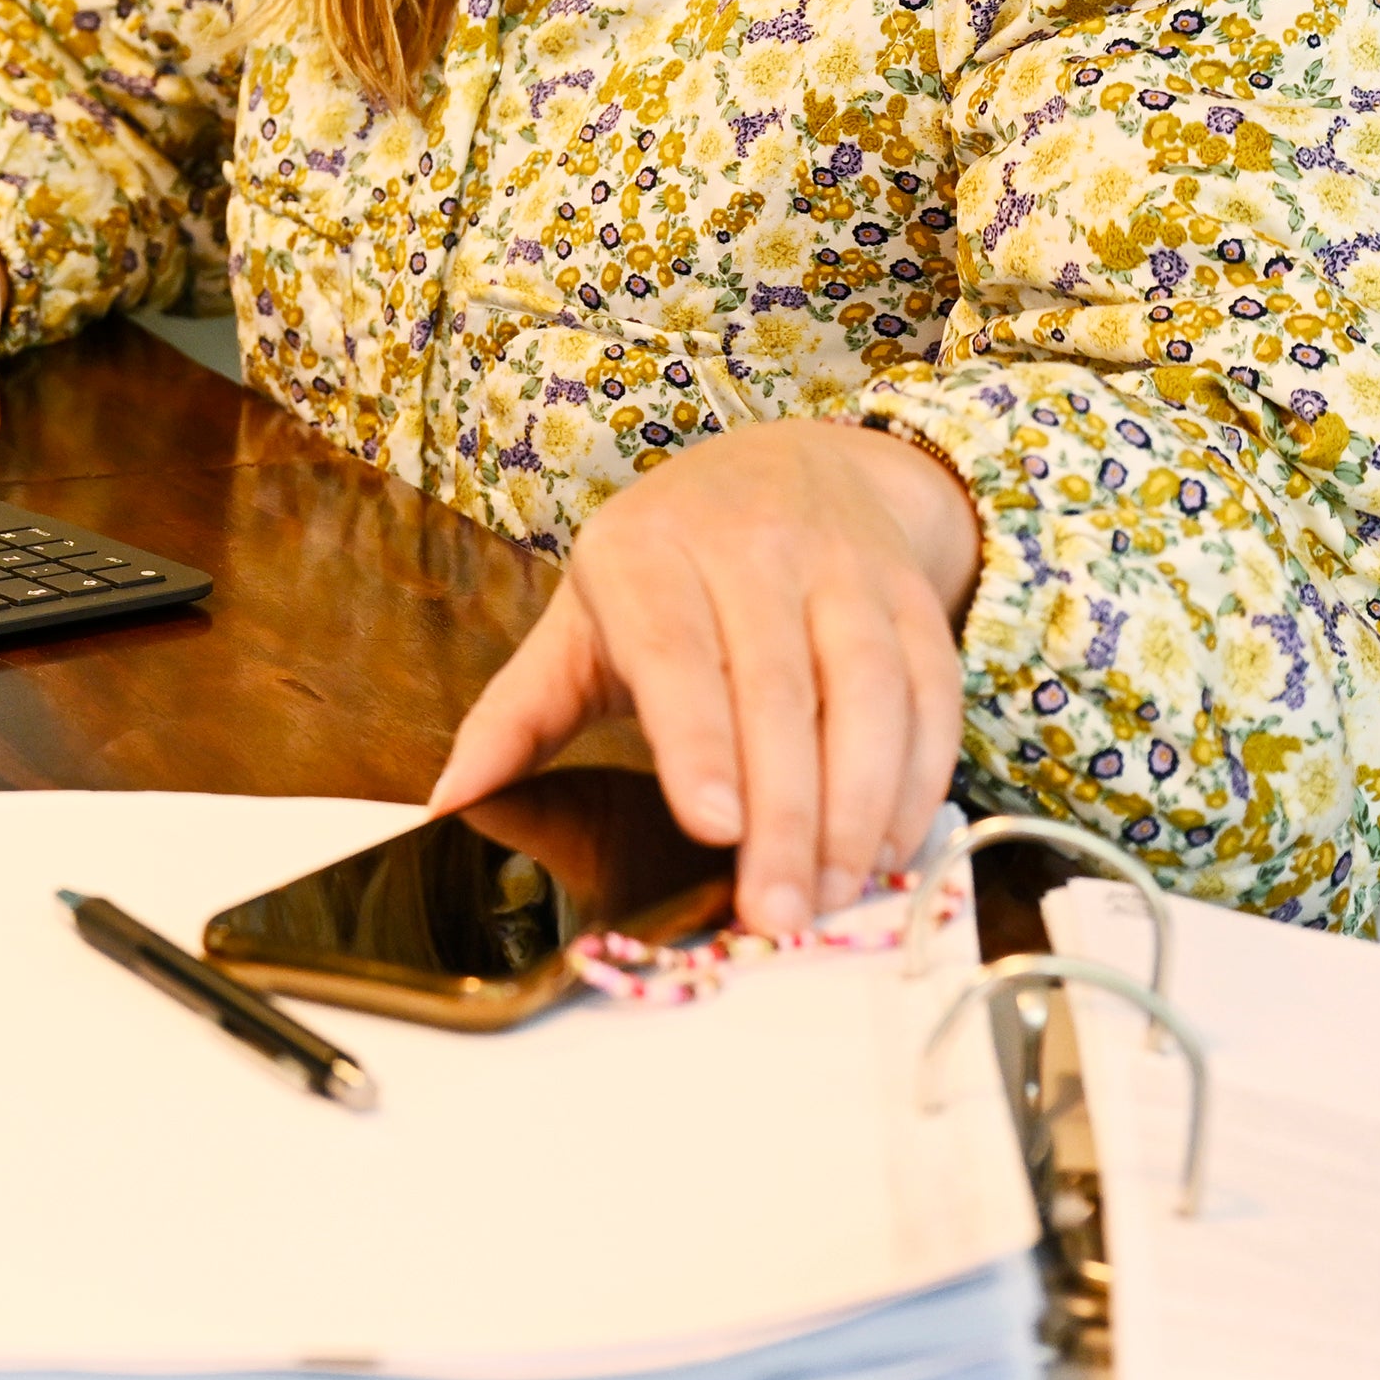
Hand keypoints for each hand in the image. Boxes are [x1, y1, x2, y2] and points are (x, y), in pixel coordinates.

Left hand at [423, 416, 977, 937]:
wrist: (794, 467)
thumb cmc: (666, 569)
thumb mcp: (581, 622)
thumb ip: (516, 714)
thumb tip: (447, 803)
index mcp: (646, 553)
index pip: (675, 652)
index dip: (699, 740)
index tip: (712, 826)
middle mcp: (751, 545)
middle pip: (778, 690)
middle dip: (784, 814)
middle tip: (777, 912)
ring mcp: (842, 566)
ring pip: (869, 693)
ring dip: (859, 806)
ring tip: (835, 894)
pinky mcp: (912, 597)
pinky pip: (933, 693)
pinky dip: (920, 779)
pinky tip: (887, 847)